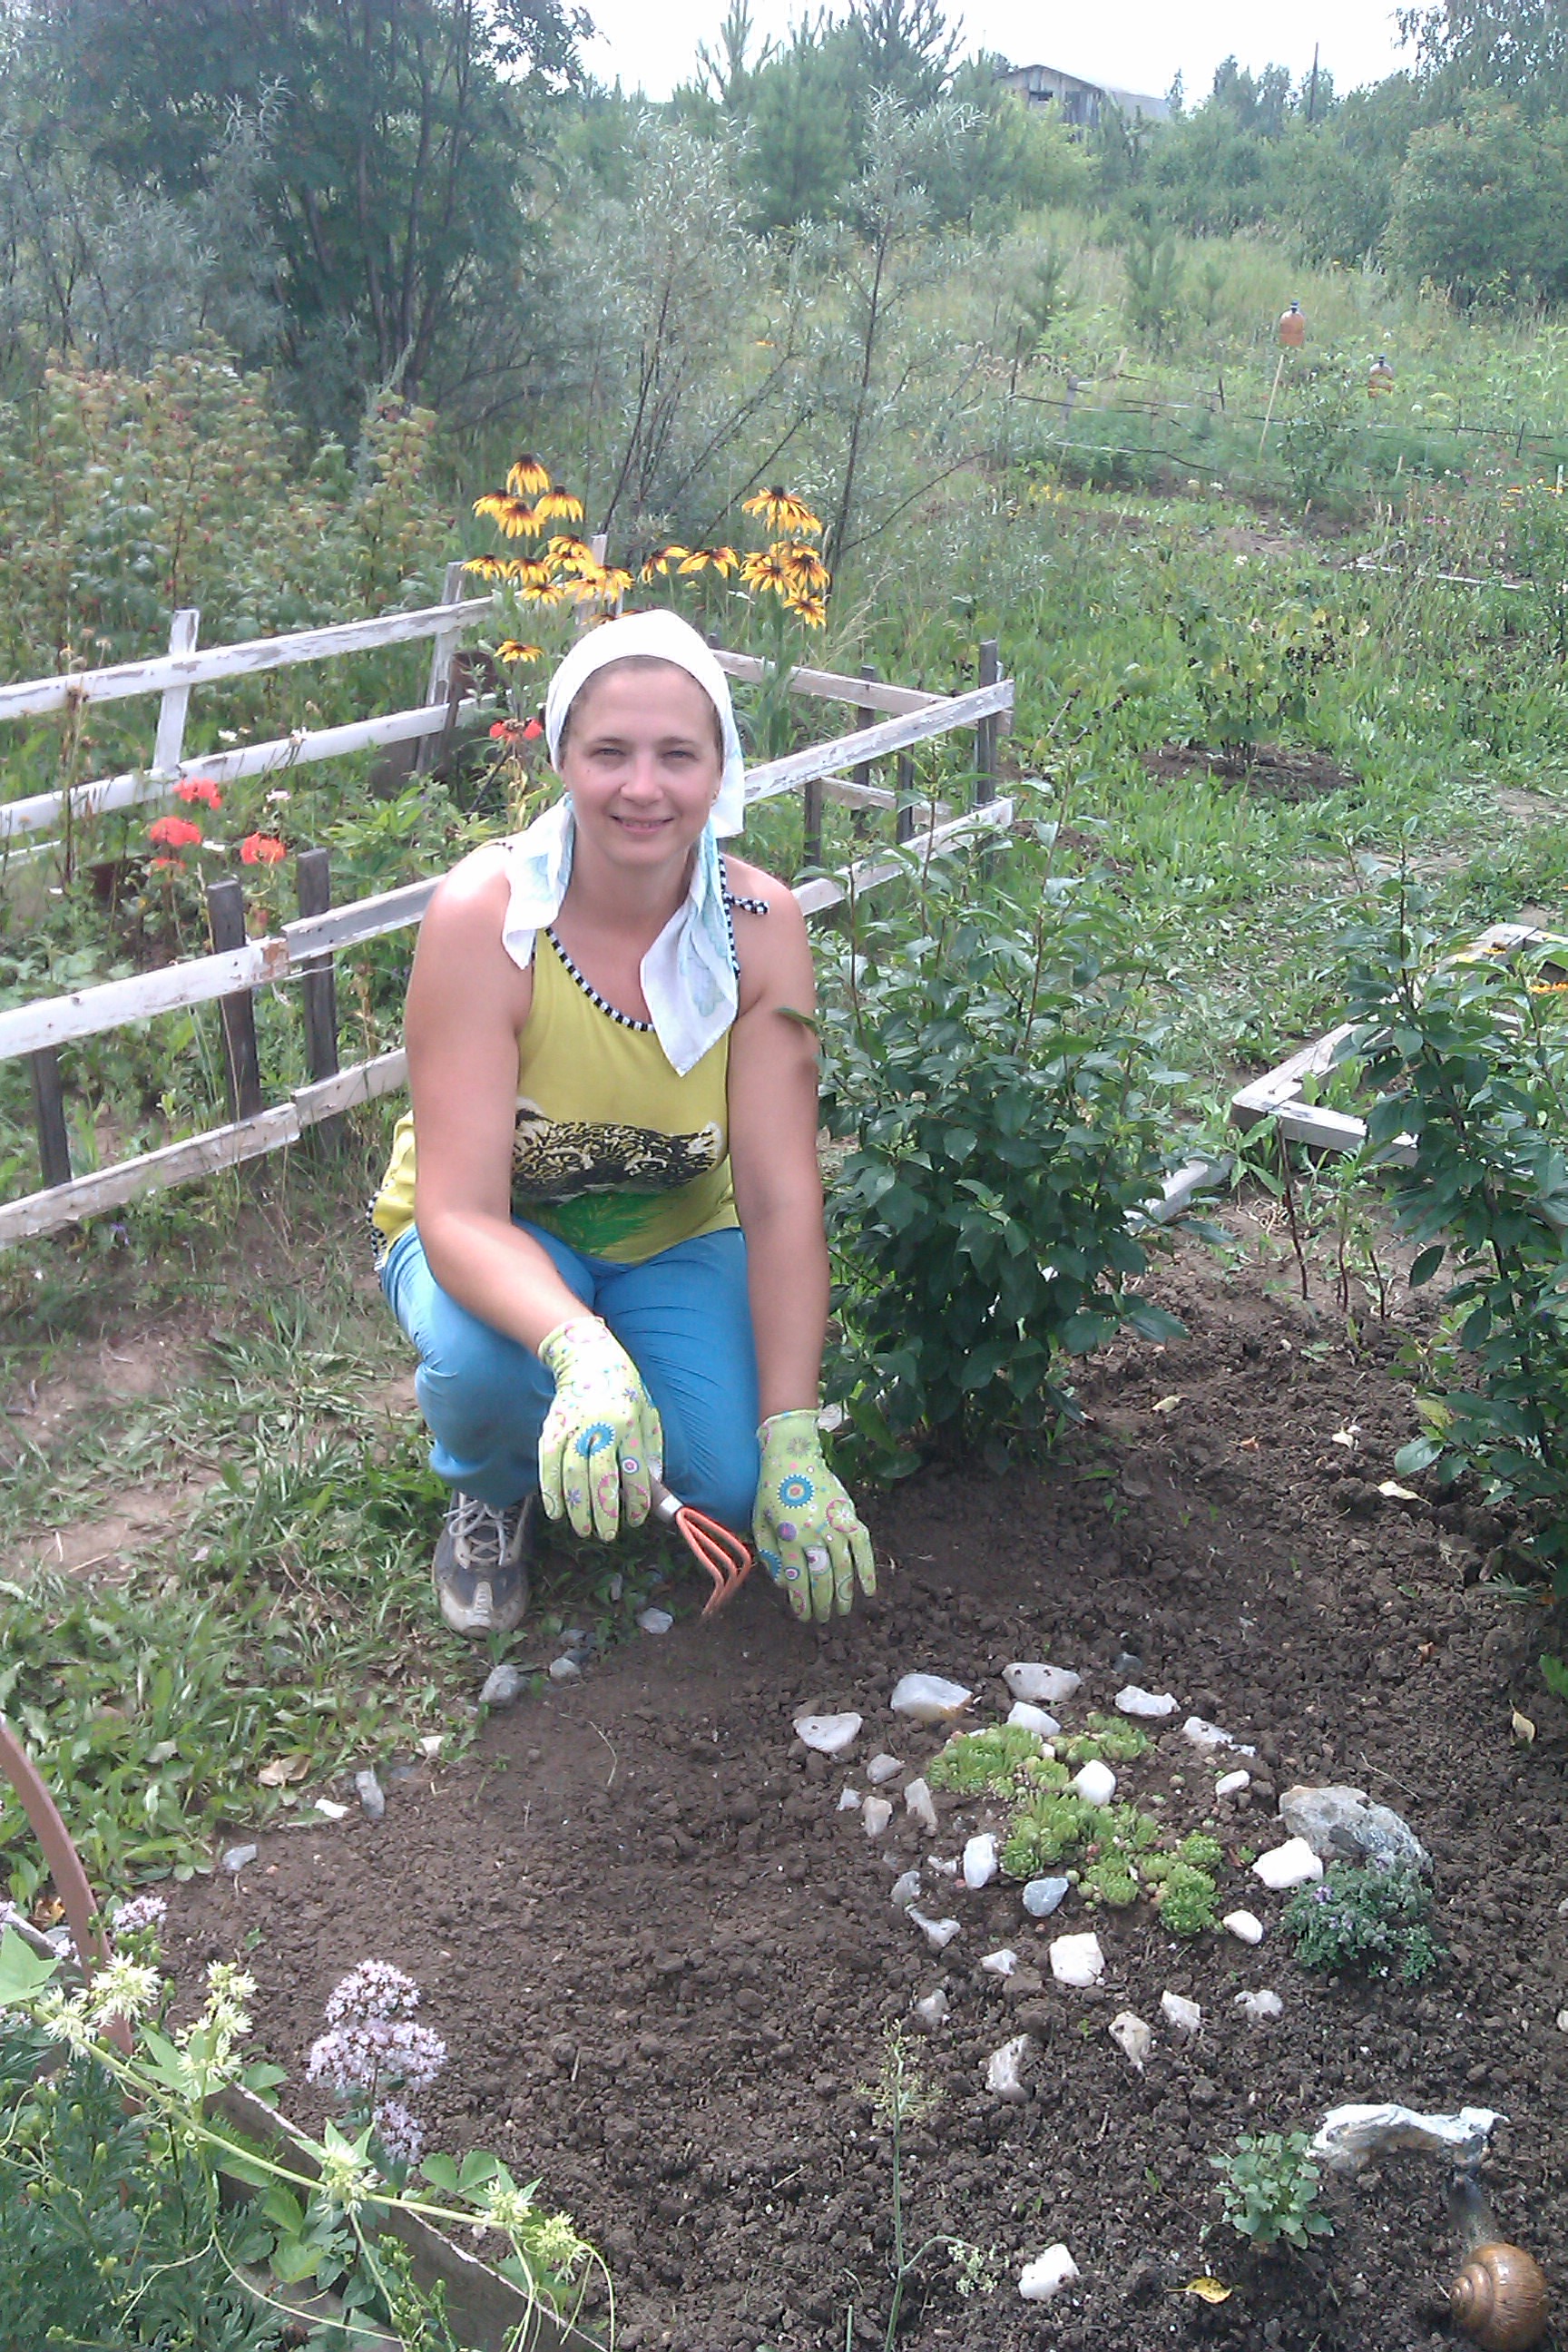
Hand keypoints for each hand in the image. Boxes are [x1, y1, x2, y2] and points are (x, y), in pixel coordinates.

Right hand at [537, 1318, 661, 1540]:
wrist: (587, 1357)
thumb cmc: (623, 1387)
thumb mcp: (647, 1412)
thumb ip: (651, 1447)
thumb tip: (654, 1483)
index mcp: (630, 1425)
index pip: (636, 1472)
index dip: (636, 1501)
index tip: (635, 1520)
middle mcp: (602, 1427)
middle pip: (602, 1478)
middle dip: (605, 1512)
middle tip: (606, 1535)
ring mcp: (574, 1427)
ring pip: (574, 1475)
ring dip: (577, 1508)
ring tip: (583, 1529)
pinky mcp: (553, 1427)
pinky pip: (549, 1464)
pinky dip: (551, 1490)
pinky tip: (556, 1511)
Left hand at [753, 1410, 875, 1623]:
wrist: (792, 1455)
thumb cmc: (772, 1490)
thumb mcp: (761, 1522)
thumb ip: (770, 1554)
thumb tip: (784, 1584)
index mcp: (789, 1536)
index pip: (797, 1579)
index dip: (801, 1602)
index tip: (803, 1616)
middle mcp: (813, 1533)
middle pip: (821, 1578)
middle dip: (822, 1603)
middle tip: (822, 1618)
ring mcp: (834, 1523)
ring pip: (843, 1567)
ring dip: (844, 1593)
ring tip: (842, 1610)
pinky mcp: (849, 1514)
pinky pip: (863, 1546)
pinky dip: (868, 1569)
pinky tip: (869, 1590)